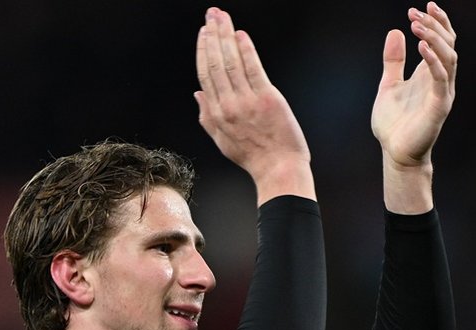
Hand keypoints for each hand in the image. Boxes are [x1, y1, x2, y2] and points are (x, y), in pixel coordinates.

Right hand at [195, 7, 313, 200]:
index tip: (204, 33)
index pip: (205, 75)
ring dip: (226, 36)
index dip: (203, 51)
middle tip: (211, 15)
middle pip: (216, 63)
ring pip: (231, 62)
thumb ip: (206, 116)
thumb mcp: (222, 140)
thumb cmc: (253, 157)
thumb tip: (197, 93)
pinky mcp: (267, 98)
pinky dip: (246, 51)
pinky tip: (241, 35)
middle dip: (212, 35)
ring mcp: (247, 101)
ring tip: (222, 18)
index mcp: (215, 114)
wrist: (278, 168)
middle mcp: (228, 105)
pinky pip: (253, 69)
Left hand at [372, 3, 457, 167]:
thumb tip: (396, 32)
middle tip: (415, 14)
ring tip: (417, 26)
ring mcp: (442, 93)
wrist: (395, 153)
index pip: (442, 41)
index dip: (437, 22)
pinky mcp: (439, 106)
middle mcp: (440, 80)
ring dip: (434, 39)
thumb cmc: (394, 123)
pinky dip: (433, 61)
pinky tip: (421, 48)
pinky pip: (441, 79)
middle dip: (434, 26)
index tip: (423, 6)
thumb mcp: (388, 85)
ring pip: (448, 58)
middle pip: (448, 44)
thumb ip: (393, 61)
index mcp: (430, 74)